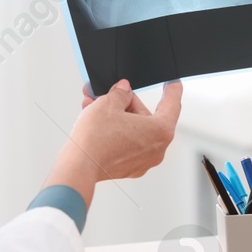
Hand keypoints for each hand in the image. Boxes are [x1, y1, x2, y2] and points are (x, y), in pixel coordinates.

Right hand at [56, 80, 182, 191]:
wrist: (78, 167)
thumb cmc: (96, 139)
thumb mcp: (108, 103)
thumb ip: (120, 93)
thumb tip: (123, 90)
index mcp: (161, 130)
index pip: (172, 103)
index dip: (172, 89)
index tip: (173, 83)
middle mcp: (157, 149)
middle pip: (146, 116)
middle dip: (125, 103)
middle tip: (107, 94)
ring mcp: (143, 161)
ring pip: (133, 129)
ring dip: (115, 116)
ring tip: (94, 106)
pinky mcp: (129, 168)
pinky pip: (126, 143)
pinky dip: (114, 132)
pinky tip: (97, 124)